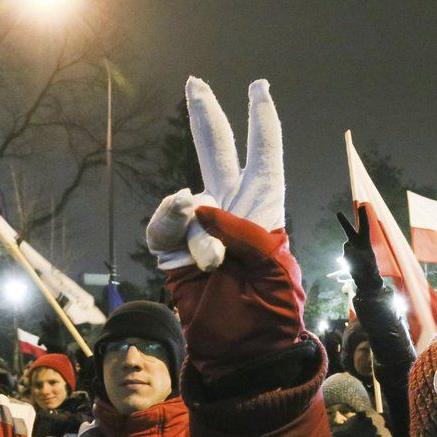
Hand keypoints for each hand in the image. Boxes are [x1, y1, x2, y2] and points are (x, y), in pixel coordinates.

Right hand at [157, 78, 302, 381]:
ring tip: (215, 266)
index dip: (261, 122)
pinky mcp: (172, 249)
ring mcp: (199, 230)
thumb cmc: (271, 315)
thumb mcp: (273, 269)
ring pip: (185, 203)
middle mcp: (232, 213)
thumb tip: (193, 206)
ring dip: (196, 233)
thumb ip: (240, 230)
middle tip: (196, 83)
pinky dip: (172, 237)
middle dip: (207, 118)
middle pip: (219, 154)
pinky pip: (162, 227)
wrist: (240, 353)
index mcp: (266, 212)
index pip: (264, 158)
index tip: (259, 87)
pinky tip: (188, 260)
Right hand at [336, 206, 381, 290]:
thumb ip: (354, 252)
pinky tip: (353, 267)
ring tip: (356, 264)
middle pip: (350, 230)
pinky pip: (344, 256)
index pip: (364, 226)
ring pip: (345, 248)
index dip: (363, 216)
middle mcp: (358, 244)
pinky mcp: (348, 256)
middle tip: (338, 213)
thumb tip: (347, 247)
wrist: (367, 281)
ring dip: (349, 255)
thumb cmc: (369, 270)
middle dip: (343, 222)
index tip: (362, 205)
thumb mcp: (365, 261)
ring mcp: (352, 250)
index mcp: (366, 242)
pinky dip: (347, 261)